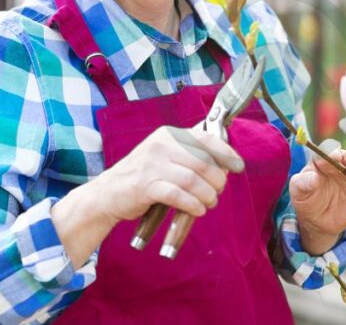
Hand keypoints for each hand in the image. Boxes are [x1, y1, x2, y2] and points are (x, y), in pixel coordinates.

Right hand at [97, 125, 244, 222]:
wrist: (107, 193)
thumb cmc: (141, 177)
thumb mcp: (164, 156)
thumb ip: (189, 156)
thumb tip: (223, 166)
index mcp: (169, 135)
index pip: (205, 138)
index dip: (226, 153)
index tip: (238, 166)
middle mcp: (161, 145)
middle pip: (203, 161)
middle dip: (217, 179)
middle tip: (218, 191)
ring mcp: (152, 165)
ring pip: (193, 179)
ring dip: (207, 195)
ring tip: (208, 203)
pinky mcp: (145, 185)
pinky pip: (178, 195)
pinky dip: (192, 205)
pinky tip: (197, 210)